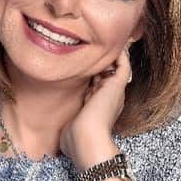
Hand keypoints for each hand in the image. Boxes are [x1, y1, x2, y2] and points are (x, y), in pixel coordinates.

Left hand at [59, 42, 132, 167]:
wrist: (86, 141)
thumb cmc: (75, 141)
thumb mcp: (68, 128)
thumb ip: (66, 122)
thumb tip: (57, 131)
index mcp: (99, 108)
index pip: (96, 86)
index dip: (88, 75)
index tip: (76, 64)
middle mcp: (110, 99)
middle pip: (106, 75)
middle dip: (98, 63)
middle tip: (89, 45)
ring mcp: (115, 92)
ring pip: (117, 68)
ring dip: (110, 55)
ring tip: (103, 39)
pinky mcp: (118, 86)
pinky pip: (123, 64)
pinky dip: (120, 54)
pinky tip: (110, 43)